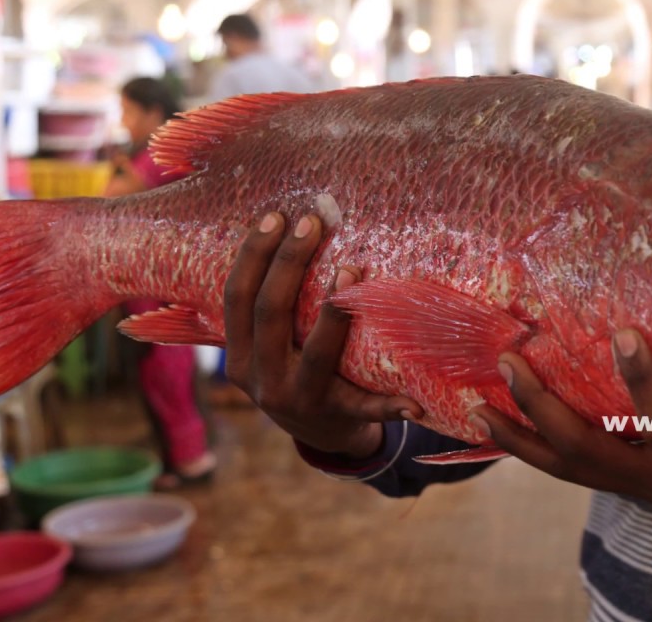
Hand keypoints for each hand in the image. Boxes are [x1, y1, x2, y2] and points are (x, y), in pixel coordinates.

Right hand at [223, 211, 423, 458]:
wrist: (321, 436)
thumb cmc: (299, 371)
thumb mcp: (271, 348)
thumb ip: (272, 309)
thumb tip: (291, 226)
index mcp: (240, 356)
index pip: (238, 298)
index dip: (253, 255)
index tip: (276, 216)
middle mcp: (264, 378)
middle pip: (271, 313)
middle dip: (290, 263)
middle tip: (313, 222)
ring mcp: (300, 401)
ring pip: (317, 354)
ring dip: (335, 313)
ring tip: (351, 270)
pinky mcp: (338, 418)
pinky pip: (367, 407)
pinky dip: (390, 404)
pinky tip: (413, 400)